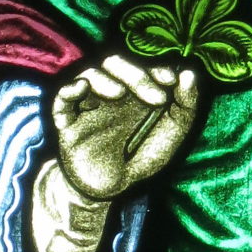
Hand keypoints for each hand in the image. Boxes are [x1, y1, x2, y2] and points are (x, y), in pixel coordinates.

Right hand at [51, 55, 199, 201]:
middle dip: (137, 75)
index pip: (141, 64)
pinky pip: (62, 99)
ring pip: (90, 74)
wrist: (112, 187)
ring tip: (121, 94)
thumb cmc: (143, 154)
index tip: (171, 79)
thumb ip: (186, 105)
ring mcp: (89, 104)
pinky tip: (82, 87)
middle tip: (157, 98)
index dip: (155, 67)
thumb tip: (189, 73)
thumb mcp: (173, 132)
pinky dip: (70, 89)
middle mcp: (111, 91)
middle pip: (116, 63)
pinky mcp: (67, 123)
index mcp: (136, 89)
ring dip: (107, 79)